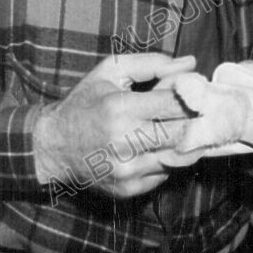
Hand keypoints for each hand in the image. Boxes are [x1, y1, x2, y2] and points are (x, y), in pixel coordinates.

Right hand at [34, 53, 202, 199]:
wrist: (52, 146)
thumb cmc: (85, 103)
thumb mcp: (110, 72)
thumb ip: (152, 64)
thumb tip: (190, 64)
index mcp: (120, 108)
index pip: (176, 105)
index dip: (194, 99)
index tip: (199, 96)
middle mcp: (124, 142)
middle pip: (184, 134)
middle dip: (197, 123)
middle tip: (200, 115)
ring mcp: (127, 169)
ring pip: (180, 157)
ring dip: (184, 144)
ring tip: (175, 130)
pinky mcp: (128, 189)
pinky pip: (165, 174)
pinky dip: (166, 161)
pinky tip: (154, 149)